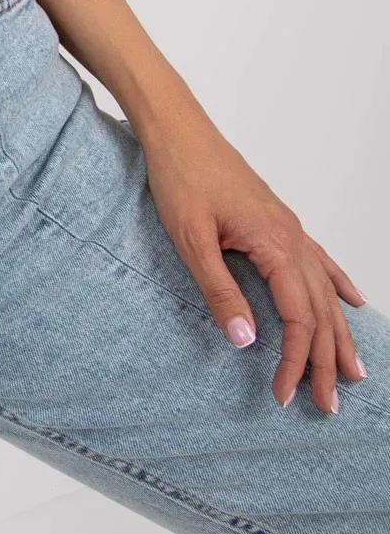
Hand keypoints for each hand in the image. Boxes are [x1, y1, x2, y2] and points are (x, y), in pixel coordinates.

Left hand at [139, 107, 367, 412]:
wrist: (178, 128)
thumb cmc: (180, 176)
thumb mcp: (191, 239)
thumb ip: (219, 290)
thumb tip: (247, 340)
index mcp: (275, 244)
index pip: (299, 319)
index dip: (295, 362)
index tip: (282, 394)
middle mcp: (292, 237)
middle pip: (321, 311)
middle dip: (328, 362)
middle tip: (329, 406)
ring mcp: (289, 226)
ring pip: (326, 290)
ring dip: (339, 333)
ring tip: (354, 370)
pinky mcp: (278, 218)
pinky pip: (319, 259)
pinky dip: (338, 284)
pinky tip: (352, 300)